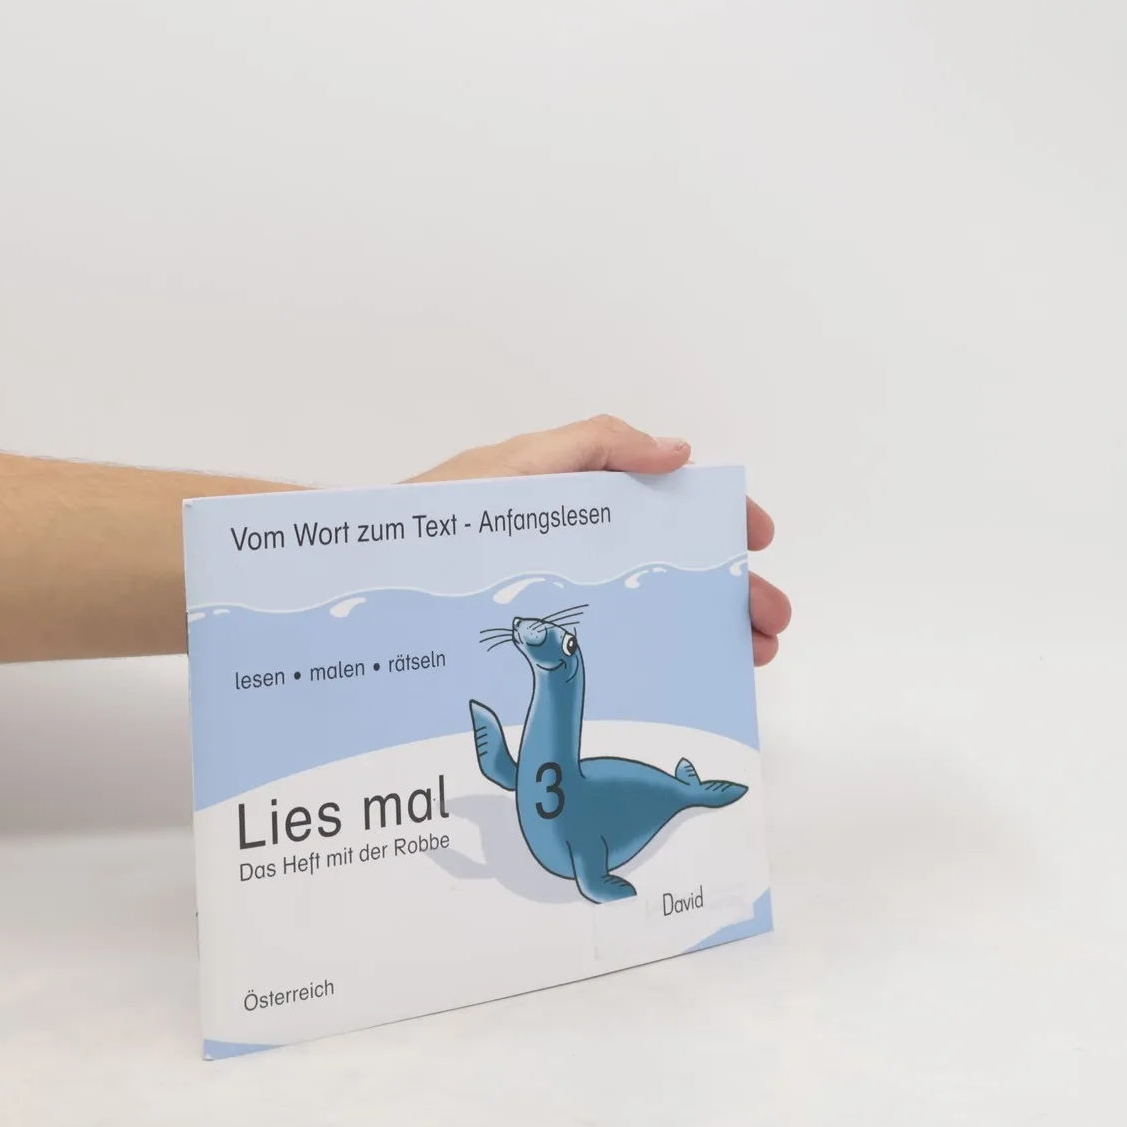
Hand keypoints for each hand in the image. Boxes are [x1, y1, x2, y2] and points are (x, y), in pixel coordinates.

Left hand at [408, 415, 791, 665]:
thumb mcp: (514, 468)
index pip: (664, 505)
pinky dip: (655, 662)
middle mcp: (575, 550)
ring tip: (744, 657)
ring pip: (650, 613)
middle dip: (729, 591)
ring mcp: (558, 598)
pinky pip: (609, 651)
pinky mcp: (535, 646)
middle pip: (671, 568)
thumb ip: (595, 445)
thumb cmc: (430, 518)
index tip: (756, 537)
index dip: (716, 519)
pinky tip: (679, 682)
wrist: (358, 579)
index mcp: (576, 501)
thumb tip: (676, 451)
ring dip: (705, 631)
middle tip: (768, 623)